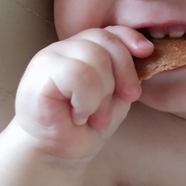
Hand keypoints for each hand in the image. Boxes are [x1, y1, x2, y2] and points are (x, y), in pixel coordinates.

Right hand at [15, 26, 152, 161]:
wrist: (56, 154)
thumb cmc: (85, 126)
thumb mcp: (115, 96)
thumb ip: (125, 73)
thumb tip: (144, 52)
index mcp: (85, 50)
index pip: (110, 31)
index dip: (130, 38)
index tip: (147, 52)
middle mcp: (66, 49)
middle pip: (106, 41)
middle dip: (123, 73)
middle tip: (124, 100)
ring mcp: (50, 58)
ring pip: (94, 58)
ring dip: (102, 94)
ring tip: (94, 116)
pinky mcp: (39, 75)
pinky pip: (77, 75)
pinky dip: (86, 100)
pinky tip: (77, 115)